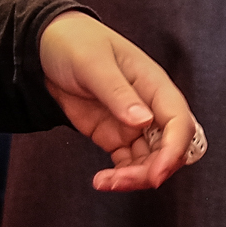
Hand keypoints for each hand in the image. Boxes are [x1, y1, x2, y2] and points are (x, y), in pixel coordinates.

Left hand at [37, 10, 204, 190]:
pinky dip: (120, 177)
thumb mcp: (93, 64)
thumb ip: (117, 92)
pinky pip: (129, 163)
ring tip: (104, 182)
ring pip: (150, 160)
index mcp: (154, 84)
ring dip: (134, 178)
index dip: (173, 150)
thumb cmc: (76, 44)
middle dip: (151, 170)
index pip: (178, 122)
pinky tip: (101, 181)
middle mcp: (150, 106)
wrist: (47, 48)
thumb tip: (144, 121)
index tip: (156, 174)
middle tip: (120, 180)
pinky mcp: (116, 135)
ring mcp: (134, 123)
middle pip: (169, 148)